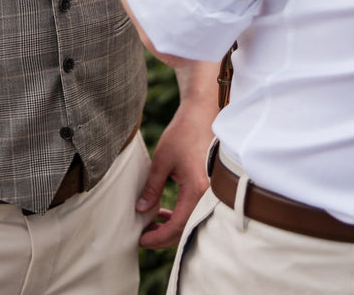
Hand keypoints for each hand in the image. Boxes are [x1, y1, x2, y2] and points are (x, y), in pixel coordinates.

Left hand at [136, 100, 215, 248]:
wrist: (203, 113)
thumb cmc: (183, 133)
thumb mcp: (162, 160)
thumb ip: (152, 187)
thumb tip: (141, 210)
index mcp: (198, 189)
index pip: (178, 225)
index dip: (158, 237)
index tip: (141, 240)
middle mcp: (209, 194)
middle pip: (186, 228)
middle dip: (163, 236)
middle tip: (143, 236)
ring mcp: (212, 191)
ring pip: (191, 220)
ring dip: (171, 225)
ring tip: (150, 224)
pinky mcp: (210, 186)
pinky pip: (195, 208)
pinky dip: (180, 213)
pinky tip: (165, 212)